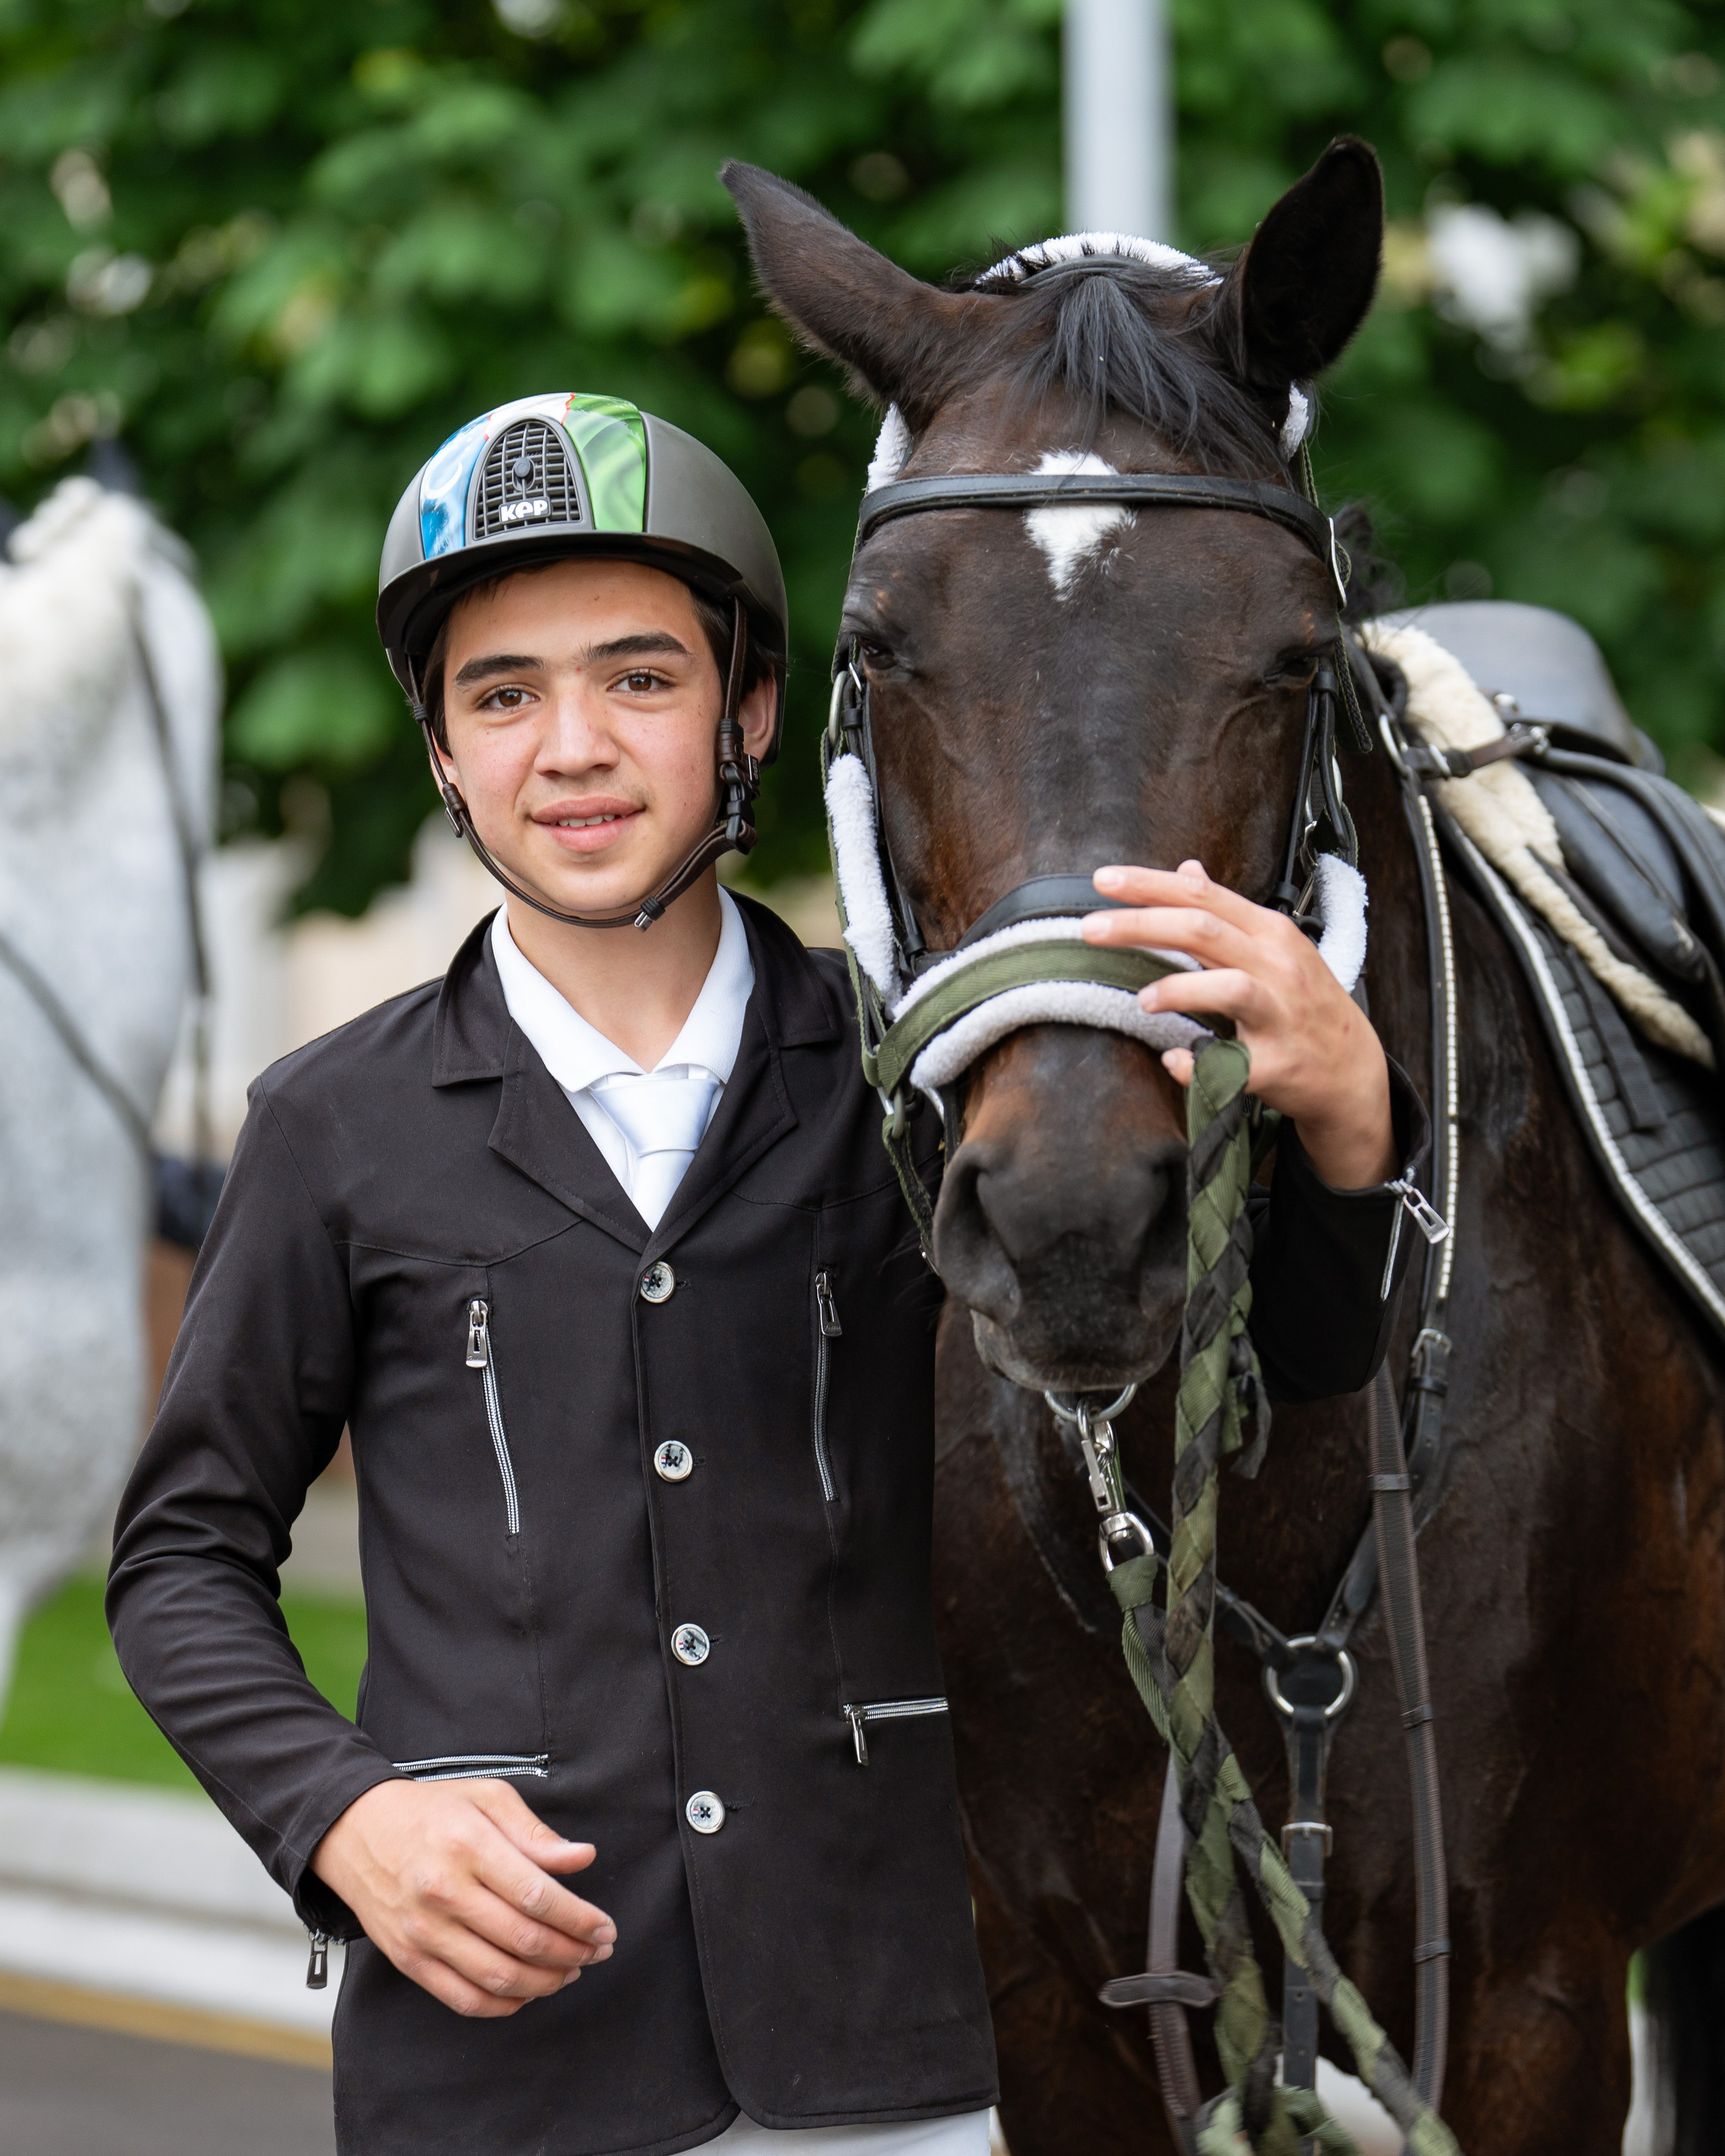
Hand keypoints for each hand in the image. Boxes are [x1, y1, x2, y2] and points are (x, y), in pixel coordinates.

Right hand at [310, 1777, 615, 2018]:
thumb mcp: (487, 1798)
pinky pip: (462, 1998)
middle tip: (598, 1951)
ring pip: (497, 1977)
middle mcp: (443, 1892)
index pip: (538, 1895)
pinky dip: (503, 2005)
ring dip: (544, 1982)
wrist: (357, 1832)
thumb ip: (535, 1833)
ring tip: (570, 1971)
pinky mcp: (408, 1959)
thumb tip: (582, 1857)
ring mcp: (423, 1931)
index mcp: (468, 1845)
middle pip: (523, 1940)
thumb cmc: (432, 1811)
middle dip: (572, 1952)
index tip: (604, 1927)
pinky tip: (528, 1991)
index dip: (580, 1919)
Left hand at [1083, 860, 1395, 1189]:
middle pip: (1203, 931)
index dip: (1150, 885)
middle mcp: (1279, 966)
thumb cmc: (1304, 1004)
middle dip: (1141, 925)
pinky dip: (1199, 1063)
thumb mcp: (1274, 946)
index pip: (1203, 895)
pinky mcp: (1280, 1064)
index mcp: (1270, 932)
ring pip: (1228, 987)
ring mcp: (1282, 1015)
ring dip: (1178, 989)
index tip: (1103, 880)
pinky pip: (1233, 1064)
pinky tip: (1174, 1060)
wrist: (1353, 1069)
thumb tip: (1186, 869)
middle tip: (1090, 928)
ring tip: (1144, 999)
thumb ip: (1225, 912)